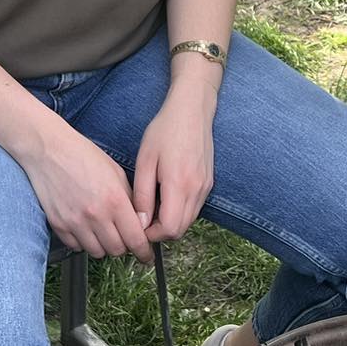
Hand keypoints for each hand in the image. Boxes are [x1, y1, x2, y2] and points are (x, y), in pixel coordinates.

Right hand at [17, 119, 151, 261]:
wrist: (49, 150)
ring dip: (104, 246)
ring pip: (97, 252)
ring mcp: (74, 222)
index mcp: (114, 201)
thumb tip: (141, 222)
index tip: (146, 255)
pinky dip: (84, 242)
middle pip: (117, 250)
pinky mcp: (58, 225)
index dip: (144, 251)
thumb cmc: (83, 156)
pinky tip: (86, 228)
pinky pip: (76, 246)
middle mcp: (95, 215)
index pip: (135, 239)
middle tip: (124, 238)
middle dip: (124, 247)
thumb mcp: (116, 172)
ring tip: (104, 231)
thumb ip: (130, 200)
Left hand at [135, 83, 216, 242]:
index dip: (152, 234)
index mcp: (179, 184)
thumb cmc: (165, 130)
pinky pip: (194, 208)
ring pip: (188, 221)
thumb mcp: (145, 161)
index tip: (138, 226)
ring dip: (170, 222)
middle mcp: (196, 190)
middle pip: (180, 230)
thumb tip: (140, 222)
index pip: (170, 229)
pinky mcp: (208, 183)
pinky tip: (166, 197)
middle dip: (160, 232)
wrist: (192, 111)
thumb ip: (142, 195)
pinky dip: (180, 212)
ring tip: (152, 207)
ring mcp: (205, 187)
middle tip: (142, 219)